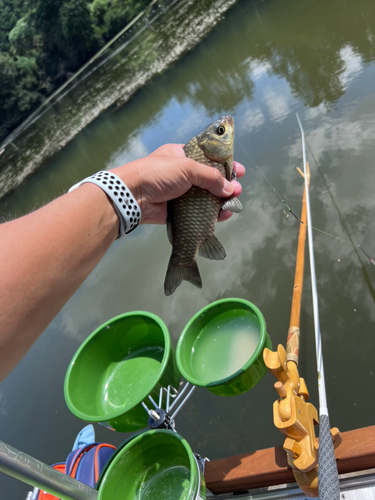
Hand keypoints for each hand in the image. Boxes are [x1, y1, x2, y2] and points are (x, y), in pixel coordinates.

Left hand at [110, 144, 244, 224]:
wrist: (133, 196)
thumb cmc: (156, 173)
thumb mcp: (187, 168)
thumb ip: (210, 177)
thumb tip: (229, 188)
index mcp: (181, 156)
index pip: (208, 158)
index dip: (224, 163)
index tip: (239, 170)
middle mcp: (181, 173)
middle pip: (209, 179)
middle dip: (225, 185)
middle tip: (238, 190)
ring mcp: (179, 192)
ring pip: (205, 197)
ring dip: (220, 200)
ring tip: (233, 203)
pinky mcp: (177, 210)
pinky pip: (198, 212)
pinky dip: (211, 214)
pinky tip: (222, 215)